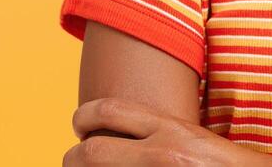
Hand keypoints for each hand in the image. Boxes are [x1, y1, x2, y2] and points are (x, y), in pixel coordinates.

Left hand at [62, 97, 271, 166]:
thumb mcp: (197, 140)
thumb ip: (164, 134)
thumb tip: (130, 134)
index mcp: (171, 130)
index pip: (107, 111)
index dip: (83, 118)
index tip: (80, 127)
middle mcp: (161, 155)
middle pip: (90, 153)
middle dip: (74, 158)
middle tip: (75, 160)